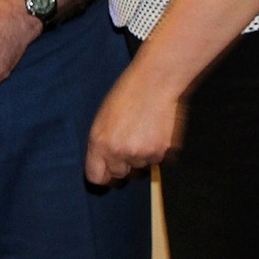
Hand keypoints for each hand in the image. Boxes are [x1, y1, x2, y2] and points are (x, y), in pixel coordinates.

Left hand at [84, 61, 185, 184]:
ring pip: (140, 168)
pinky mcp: (163, 153)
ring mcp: (142, 155)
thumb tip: (105, 166)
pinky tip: (155, 130)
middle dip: (123, 164)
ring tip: (143, 131)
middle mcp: (119, 152)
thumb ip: (101, 144)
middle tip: (129, 143)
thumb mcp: (103, 118)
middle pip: (120, 175)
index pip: (96, 177)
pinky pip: (157, 161)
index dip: (102, 174)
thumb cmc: (127, 94)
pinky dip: (157, 150)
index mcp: (99, 143)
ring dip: (141, 156)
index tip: (107, 171)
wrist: (156, 81)